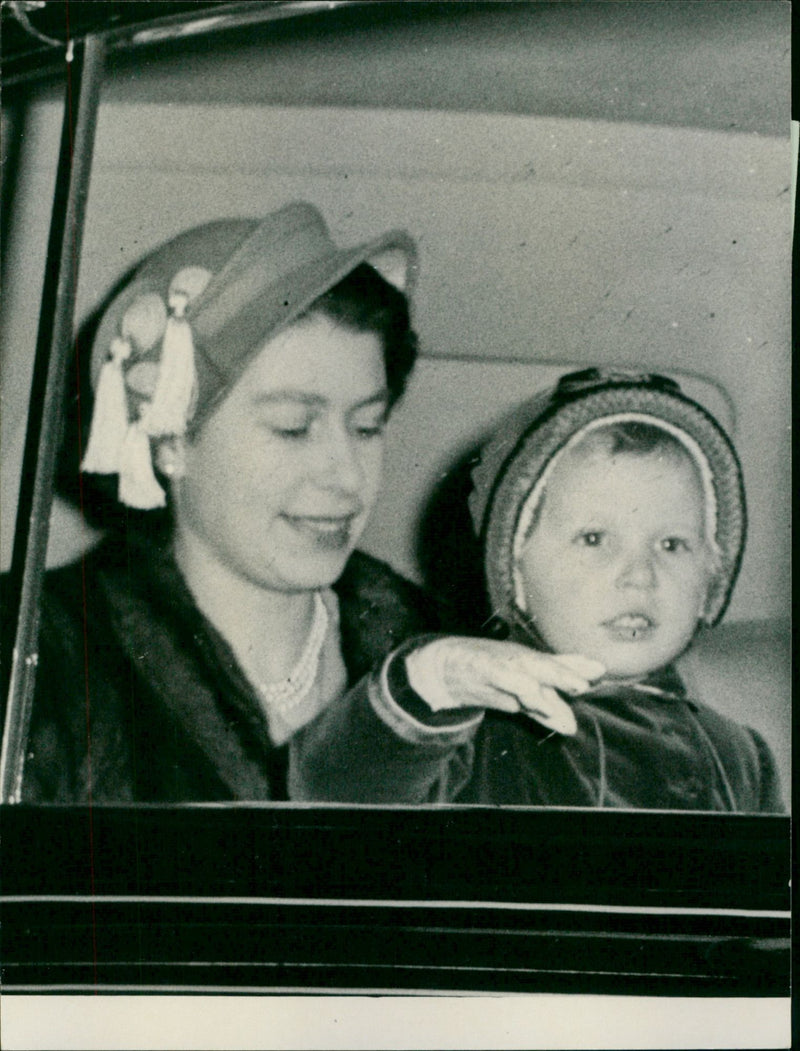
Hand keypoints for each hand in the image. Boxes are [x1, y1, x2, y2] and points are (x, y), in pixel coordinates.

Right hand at [405, 636, 605, 735]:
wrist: (445, 664)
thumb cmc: (490, 671)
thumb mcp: (522, 684)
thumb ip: (547, 702)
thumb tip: (575, 720)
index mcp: (530, 661)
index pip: (556, 664)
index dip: (576, 666)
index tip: (599, 670)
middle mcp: (517, 659)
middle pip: (542, 664)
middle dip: (562, 673)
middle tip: (582, 685)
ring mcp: (498, 663)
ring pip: (522, 671)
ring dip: (539, 682)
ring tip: (555, 698)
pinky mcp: (479, 669)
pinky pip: (498, 676)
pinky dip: (512, 682)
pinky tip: (526, 691)